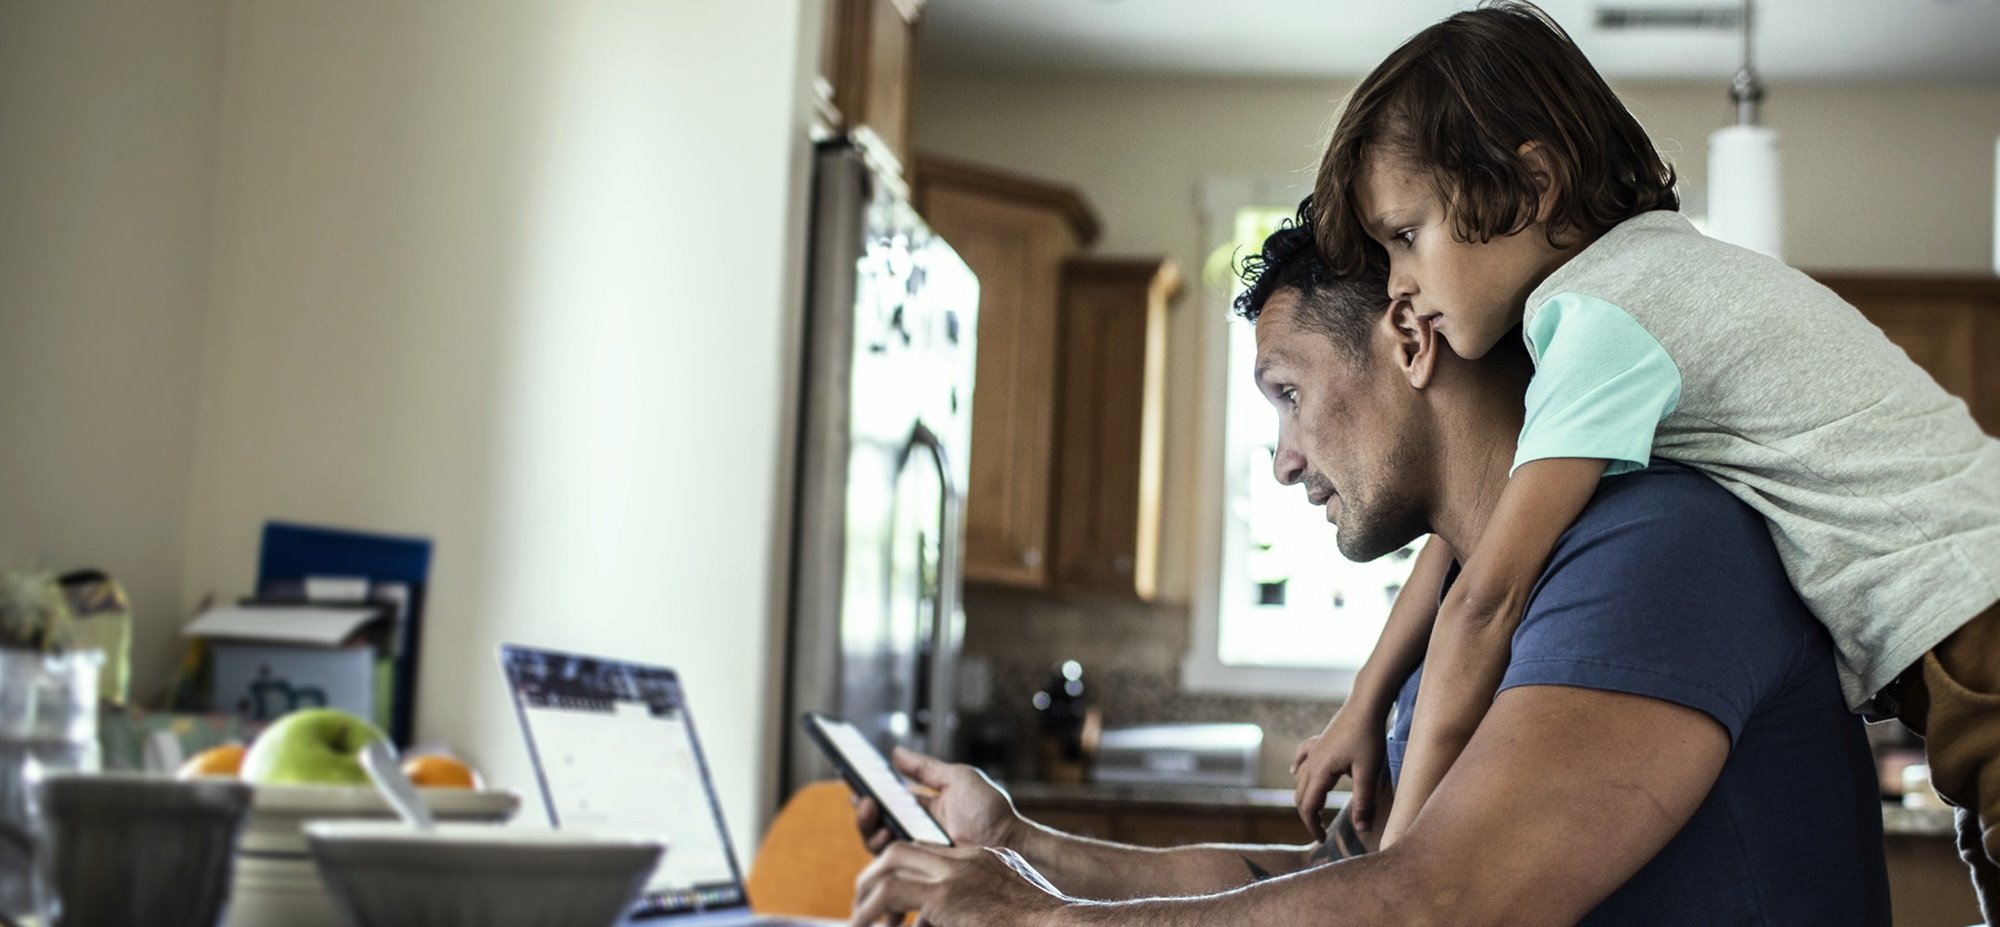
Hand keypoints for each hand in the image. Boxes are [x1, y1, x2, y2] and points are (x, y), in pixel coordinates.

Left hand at [850, 842, 1067, 926]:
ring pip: (892, 864)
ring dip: (867, 891)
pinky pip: (892, 893)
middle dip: (875, 872)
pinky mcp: (947, 894)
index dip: (900, 868)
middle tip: (860, 900)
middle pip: (904, 850)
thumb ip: (977, 911)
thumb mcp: (1004, 913)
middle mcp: (967, 862)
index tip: (883, 891)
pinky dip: (871, 909)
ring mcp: (957, 874)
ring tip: (855, 919)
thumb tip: (944, 921)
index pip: (928, 853)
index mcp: (982, 863)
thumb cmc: (1038, 925)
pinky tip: (860, 926)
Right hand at [853, 748, 1020, 853]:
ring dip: (867, 825)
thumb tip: (895, 752)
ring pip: (877, 841)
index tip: (850, 775)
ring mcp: (915, 849)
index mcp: (920, 807)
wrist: (1008, 841)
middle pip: (875, 821)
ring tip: (870, 809)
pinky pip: (890, 861)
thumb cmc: (989, 810)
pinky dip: (881, 845)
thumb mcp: (956, 779)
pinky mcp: (918, 868)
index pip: (885, 798)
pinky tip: (883, 834)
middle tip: (861, 796)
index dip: (866, 788)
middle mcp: (913, 829)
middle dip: (862, 808)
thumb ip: (924, 768)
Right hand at [1291, 702, 1387, 841]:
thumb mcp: (1368, 773)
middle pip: (1300, 795)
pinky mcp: (1319, 741)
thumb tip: (1362, 829)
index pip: (1308, 807)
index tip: (1322, 840)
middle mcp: (1311, 762)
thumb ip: (1364, 802)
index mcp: (1320, 772)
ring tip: (1315, 809)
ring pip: (1299, 779)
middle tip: (1321, 830)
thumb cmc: (1368, 737)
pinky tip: (1296, 771)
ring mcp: (1313, 750)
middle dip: (1307, 815)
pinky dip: (1298, 769)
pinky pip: (1301, 758)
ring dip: (1303, 796)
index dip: (1312, 826)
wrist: (1365, 704)